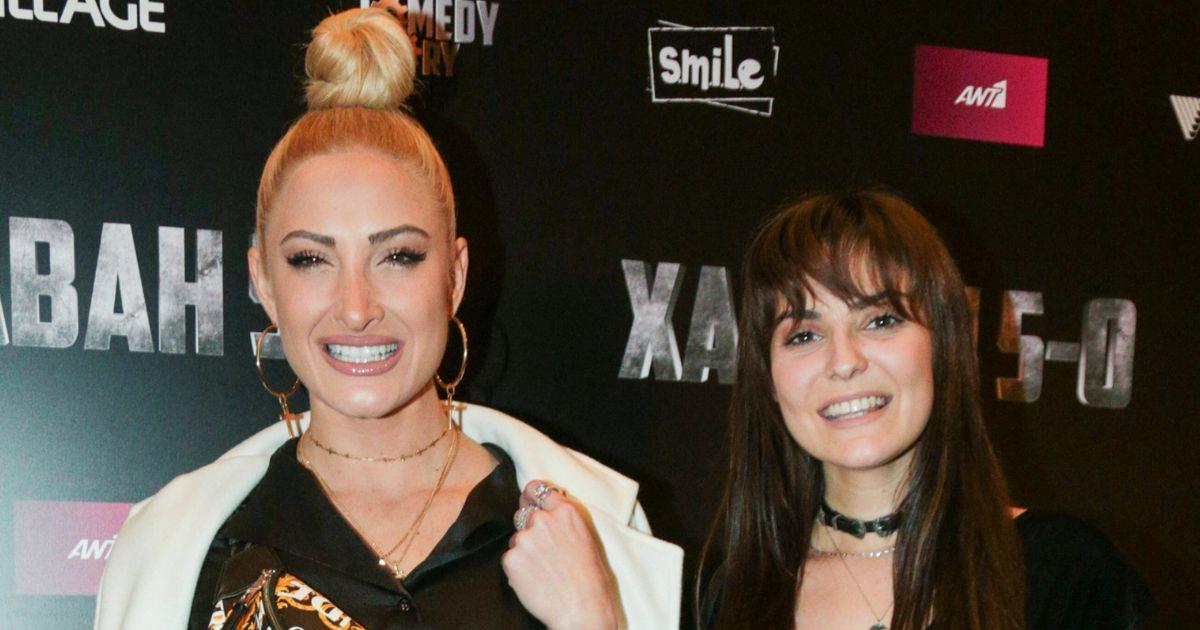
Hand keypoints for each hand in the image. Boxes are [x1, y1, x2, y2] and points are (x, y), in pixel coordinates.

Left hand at [503, 480, 621, 629]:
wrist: (582, 609)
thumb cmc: (591, 579)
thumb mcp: (586, 537)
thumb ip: (564, 519)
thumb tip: (547, 510)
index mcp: (566, 511)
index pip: (537, 488)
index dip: (531, 497)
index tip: (529, 503)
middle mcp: (543, 519)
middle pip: (523, 514)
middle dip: (528, 527)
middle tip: (541, 549)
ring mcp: (525, 538)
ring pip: (516, 539)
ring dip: (524, 551)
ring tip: (543, 570)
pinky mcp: (511, 558)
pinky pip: (510, 559)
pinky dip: (518, 569)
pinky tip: (534, 580)